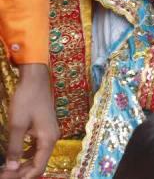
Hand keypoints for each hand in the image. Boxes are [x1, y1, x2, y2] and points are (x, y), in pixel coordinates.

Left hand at [1, 64, 57, 178]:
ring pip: (38, 156)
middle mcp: (52, 138)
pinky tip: (16, 155)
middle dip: (22, 172)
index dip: (22, 177)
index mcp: (48, 140)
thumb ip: (15, 148)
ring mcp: (49, 133)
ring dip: (24, 164)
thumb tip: (11, 169)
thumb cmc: (26, 101)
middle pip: (39, 163)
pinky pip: (37, 147)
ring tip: (8, 169)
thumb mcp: (17, 125)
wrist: (36, 80)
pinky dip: (26, 154)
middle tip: (4, 175)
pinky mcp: (45, 128)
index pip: (38, 167)